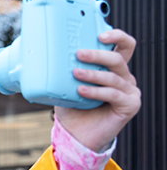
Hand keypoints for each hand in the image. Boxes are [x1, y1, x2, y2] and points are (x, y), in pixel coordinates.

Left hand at [54, 29, 140, 151]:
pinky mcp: (130, 105)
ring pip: (114, 76)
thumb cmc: (73, 109)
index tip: (100, 34)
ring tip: (75, 73)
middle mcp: (125, 77)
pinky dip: (96, 91)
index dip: (117, 37)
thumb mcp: (65, 86)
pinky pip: (114, 94)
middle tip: (79, 53)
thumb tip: (40, 54)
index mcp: (113, 69)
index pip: (124, 46)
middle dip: (98, 54)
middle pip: (118, 58)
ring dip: (93, 74)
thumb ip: (62, 71)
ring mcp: (129, 91)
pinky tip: (82, 90)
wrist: (77, 135)